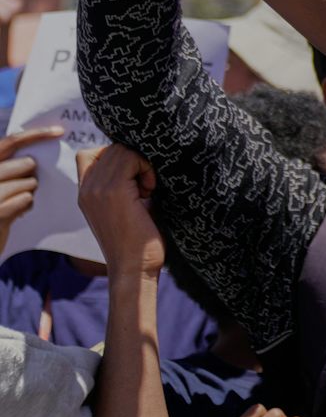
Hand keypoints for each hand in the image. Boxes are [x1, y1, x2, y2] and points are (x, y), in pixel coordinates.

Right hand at [0, 127, 60, 254]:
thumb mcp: (0, 180)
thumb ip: (12, 165)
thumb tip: (41, 149)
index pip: (10, 142)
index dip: (35, 134)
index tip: (59, 132)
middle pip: (27, 163)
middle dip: (31, 175)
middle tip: (20, 188)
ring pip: (30, 182)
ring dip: (28, 193)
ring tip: (13, 202)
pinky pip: (27, 199)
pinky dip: (26, 205)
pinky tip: (15, 212)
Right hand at [75, 144, 163, 276]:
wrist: (133, 268)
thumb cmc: (137, 240)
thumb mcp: (124, 205)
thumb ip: (121, 182)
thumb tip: (138, 154)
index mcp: (85, 192)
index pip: (90, 153)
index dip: (117, 157)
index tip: (134, 179)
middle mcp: (86, 188)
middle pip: (112, 148)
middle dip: (134, 161)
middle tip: (145, 188)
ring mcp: (96, 188)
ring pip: (122, 150)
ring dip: (141, 164)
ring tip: (147, 190)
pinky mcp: (113, 191)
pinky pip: (131, 157)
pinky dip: (146, 168)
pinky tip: (150, 191)